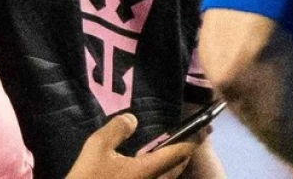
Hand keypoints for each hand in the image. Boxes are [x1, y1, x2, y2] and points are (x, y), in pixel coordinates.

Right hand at [66, 114, 197, 178]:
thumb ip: (118, 129)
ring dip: (173, 164)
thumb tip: (133, 119)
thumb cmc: (88, 178)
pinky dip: (161, 173)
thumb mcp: (97, 146)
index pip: (178, 152)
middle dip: (186, 151)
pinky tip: (150, 166)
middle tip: (192, 136)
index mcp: (147, 170)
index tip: (204, 128)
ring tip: (173, 149)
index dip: (193, 140)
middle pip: (177, 168)